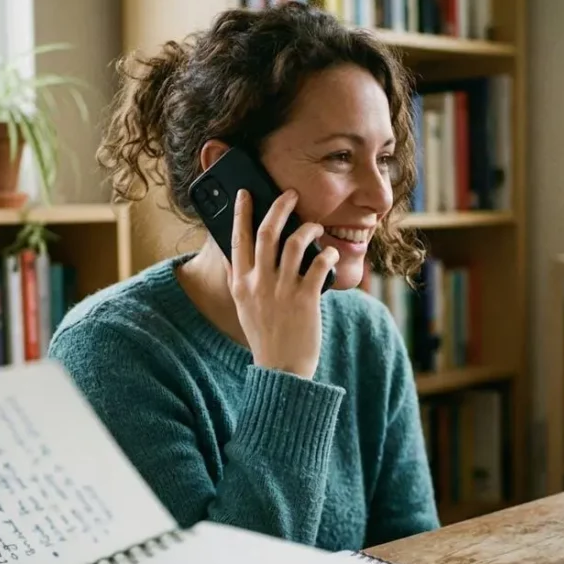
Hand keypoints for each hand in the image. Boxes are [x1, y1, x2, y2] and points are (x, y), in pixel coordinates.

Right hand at [228, 188, 339, 379]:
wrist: (281, 369)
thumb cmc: (265, 336)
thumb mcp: (243, 308)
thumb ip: (238, 281)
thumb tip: (232, 258)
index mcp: (241, 284)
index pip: (237, 239)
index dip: (242, 213)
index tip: (246, 193)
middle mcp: (259, 283)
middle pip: (266, 232)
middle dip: (279, 207)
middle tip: (290, 194)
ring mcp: (282, 290)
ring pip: (294, 243)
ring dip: (308, 228)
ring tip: (315, 227)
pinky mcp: (306, 299)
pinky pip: (319, 264)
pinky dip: (328, 255)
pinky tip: (332, 255)